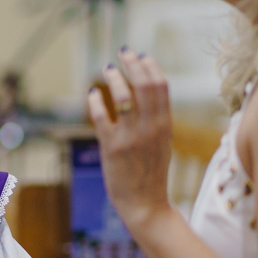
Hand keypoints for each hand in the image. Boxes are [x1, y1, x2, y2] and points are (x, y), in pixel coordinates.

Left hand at [86, 49, 173, 234]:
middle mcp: (151, 128)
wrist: (145, 205)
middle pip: (144, 85)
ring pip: (124, 96)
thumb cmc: (151, 173)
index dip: (150, 67)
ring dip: (114, 77)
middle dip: (133, 63)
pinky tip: (92, 94)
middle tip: (123, 51)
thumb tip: (146, 94)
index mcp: (165, 125)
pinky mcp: (112, 147)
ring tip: (107, 69)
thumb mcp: (162, 143)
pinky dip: (96, 101)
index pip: (161, 87)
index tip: (141, 55)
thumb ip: (156, 120)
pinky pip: (102, 116)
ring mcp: (132, 137)